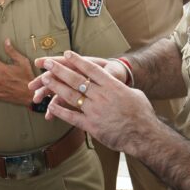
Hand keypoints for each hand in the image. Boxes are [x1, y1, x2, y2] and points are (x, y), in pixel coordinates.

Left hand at [36, 51, 156, 153]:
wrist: (144, 135)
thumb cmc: (142, 114)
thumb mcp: (135, 94)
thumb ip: (122, 88)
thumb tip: (116, 85)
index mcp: (112, 86)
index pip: (91, 69)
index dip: (78, 60)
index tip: (67, 53)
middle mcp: (101, 95)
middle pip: (76, 80)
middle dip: (60, 70)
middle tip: (48, 63)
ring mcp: (94, 110)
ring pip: (71, 95)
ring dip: (56, 86)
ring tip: (45, 79)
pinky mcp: (91, 125)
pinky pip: (72, 117)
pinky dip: (60, 111)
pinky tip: (50, 106)